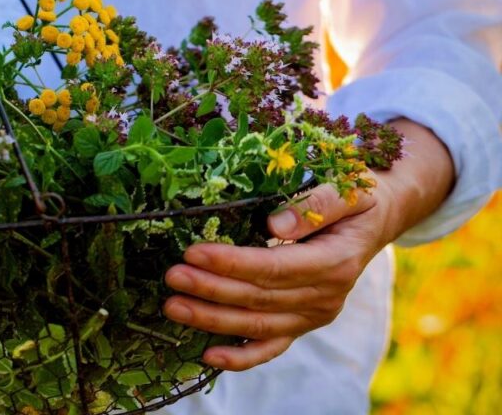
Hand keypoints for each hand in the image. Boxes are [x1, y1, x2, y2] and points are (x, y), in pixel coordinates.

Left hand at [162, 119, 454, 371]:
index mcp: (335, 261)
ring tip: (173, 306)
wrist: (374, 220)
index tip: (193, 253)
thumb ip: (315, 204)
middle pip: (259, 298)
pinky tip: (208, 356)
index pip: (275, 267)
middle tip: (171, 277)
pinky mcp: (302, 325)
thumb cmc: (355, 197)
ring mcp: (314, 315)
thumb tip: (275, 224)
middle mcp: (326, 296)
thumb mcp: (348, 189)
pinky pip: (270, 347)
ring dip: (212, 319)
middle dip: (211, 289)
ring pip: (257, 324)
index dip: (232, 263)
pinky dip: (240, 356)